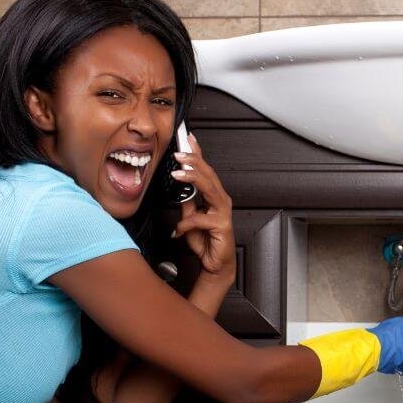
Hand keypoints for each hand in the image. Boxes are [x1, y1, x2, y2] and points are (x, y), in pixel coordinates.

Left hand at [170, 133, 235, 283]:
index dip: (198, 154)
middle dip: (194, 161)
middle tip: (179, 153)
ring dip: (193, 179)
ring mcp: (223, 212)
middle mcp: (221, 201)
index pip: (205, 170)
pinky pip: (200, 219)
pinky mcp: (221, 225)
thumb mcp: (189, 219)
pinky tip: (178, 229)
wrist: (215, 264)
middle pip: (209, 175)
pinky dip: (186, 223)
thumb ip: (186, 204)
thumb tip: (179, 191)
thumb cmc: (206, 242)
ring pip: (209, 189)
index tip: (188, 139)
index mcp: (214, 196)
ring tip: (179, 172)